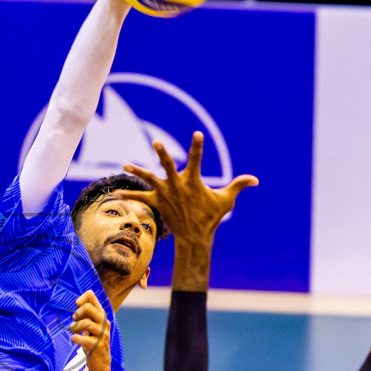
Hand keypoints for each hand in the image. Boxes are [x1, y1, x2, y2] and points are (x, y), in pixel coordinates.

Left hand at [71, 290, 111, 370]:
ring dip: (75, 327)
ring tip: (74, 332)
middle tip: (75, 322)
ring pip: (85, 323)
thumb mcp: (91, 325)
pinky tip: (74, 339)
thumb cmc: (93, 341)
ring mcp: (102, 334)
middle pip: (87, 308)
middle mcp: (104, 322)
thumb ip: (87, 314)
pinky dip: (76, 338)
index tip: (77, 307)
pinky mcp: (98, 346)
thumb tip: (79, 302)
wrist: (101, 362)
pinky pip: (83, 339)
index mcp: (101, 315)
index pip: (91, 296)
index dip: (81, 299)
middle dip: (77, 314)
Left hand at [122, 131, 257, 245]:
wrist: (194, 237)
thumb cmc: (211, 217)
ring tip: (125, 164)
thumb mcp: (226, 200)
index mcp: (193, 181)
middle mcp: (177, 185)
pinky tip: (114, 191)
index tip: (197, 134)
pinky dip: (128, 193)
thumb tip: (256, 180)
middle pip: (167, 166)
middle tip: (156, 141)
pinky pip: (140, 197)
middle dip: (162, 154)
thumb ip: (239, 186)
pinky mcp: (157, 202)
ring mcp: (165, 193)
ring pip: (148, 178)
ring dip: (137, 171)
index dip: (197, 146)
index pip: (197, 159)